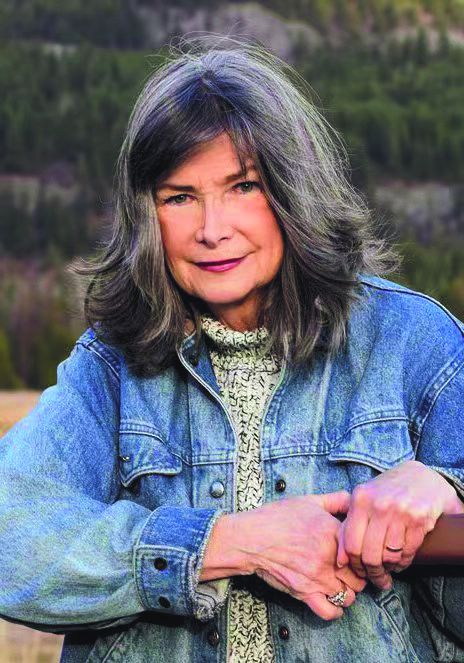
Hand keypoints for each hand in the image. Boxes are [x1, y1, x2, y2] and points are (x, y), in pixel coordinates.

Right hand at [202, 491, 365, 619]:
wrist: (250, 538)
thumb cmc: (277, 517)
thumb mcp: (308, 501)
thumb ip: (336, 499)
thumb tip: (354, 500)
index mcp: (333, 532)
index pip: (364, 550)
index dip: (364, 553)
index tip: (359, 555)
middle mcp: (329, 557)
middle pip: (360, 577)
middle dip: (358, 575)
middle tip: (351, 572)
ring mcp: (318, 578)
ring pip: (350, 596)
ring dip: (348, 592)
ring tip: (341, 584)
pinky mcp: (304, 593)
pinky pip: (330, 612)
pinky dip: (335, 610)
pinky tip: (332, 600)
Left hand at [337, 461, 463, 589]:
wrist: (423, 477)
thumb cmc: (387, 491)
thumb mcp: (364, 500)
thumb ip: (349, 525)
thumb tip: (340, 560)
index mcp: (360, 498)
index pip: (351, 543)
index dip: (354, 564)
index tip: (359, 572)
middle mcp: (379, 505)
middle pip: (370, 554)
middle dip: (372, 573)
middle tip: (376, 579)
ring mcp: (401, 512)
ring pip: (389, 556)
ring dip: (389, 569)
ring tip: (389, 569)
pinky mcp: (420, 519)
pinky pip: (408, 552)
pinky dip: (403, 563)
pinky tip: (400, 562)